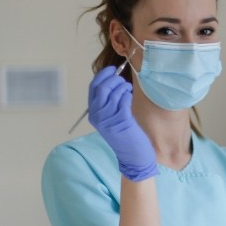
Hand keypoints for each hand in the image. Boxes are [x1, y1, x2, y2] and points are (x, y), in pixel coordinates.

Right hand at [88, 66, 157, 180]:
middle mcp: (98, 116)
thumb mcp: (111, 118)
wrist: (132, 156)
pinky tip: (130, 97)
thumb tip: (113, 79)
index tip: (111, 70)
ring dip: (123, 87)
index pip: (93, 88)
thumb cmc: (124, 135)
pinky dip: (128, 95)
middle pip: (102, 88)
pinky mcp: (122, 121)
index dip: (102, 76)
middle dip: (114, 80)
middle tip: (123, 81)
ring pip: (114, 93)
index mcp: (93, 114)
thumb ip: (108, 101)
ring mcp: (109, 119)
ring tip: (128, 90)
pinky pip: (124, 100)